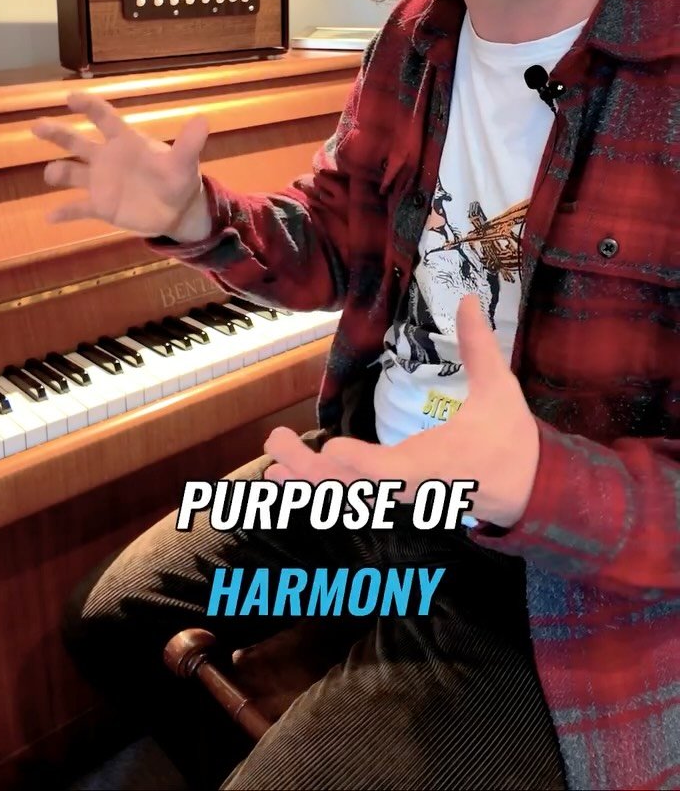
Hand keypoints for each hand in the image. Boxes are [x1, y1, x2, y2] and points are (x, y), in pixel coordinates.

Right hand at [31, 93, 211, 240]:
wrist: (177, 210)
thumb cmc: (178, 179)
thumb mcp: (184, 162)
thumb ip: (189, 143)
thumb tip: (203, 120)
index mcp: (126, 141)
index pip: (104, 118)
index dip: (88, 106)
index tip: (70, 97)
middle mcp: (107, 158)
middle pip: (76, 142)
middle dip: (57, 134)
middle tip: (37, 126)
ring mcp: (101, 182)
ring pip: (71, 173)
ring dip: (58, 173)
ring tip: (52, 174)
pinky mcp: (101, 206)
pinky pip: (77, 208)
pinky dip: (64, 212)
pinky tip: (50, 217)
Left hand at [264, 295, 540, 528]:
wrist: (527, 490)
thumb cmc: (511, 439)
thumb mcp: (500, 389)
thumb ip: (479, 345)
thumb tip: (468, 297)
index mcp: (436, 460)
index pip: (393, 471)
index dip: (362, 464)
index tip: (332, 448)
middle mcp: (411, 485)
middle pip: (354, 487)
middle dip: (311, 470)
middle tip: (275, 441)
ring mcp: (400, 495)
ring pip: (347, 497)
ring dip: (306, 481)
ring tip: (269, 464)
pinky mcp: (394, 497)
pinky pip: (350, 498)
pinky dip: (316, 488)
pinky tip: (283, 477)